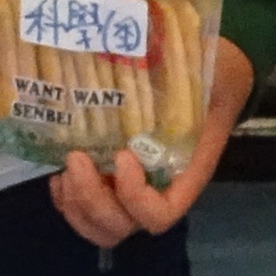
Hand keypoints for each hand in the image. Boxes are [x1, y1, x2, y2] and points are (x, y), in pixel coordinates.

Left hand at [56, 37, 252, 245]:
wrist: (218, 75)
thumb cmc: (215, 76)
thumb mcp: (214, 73)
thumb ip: (194, 74)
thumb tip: (152, 48)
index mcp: (185, 174)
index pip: (158, 215)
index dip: (134, 197)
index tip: (122, 155)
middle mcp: (158, 190)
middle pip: (121, 227)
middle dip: (93, 201)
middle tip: (78, 158)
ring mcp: (132, 189)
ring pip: (100, 226)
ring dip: (76, 204)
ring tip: (65, 167)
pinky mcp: (111, 179)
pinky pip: (84, 210)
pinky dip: (66, 200)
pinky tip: (58, 172)